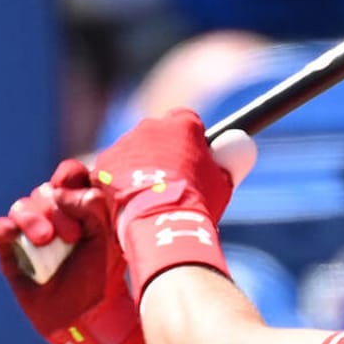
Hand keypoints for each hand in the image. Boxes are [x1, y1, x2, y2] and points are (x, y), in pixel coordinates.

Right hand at [0, 158, 133, 343]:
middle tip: (74, 237)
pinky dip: (3, 229)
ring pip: (21, 206)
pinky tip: (11, 234)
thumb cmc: (102, 275)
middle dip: (58, 210)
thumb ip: (91, 207)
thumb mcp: (106, 238)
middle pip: (45, 191)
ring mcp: (30, 233)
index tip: (76, 192)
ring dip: (33, 219)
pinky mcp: (11, 253)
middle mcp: (54, 215)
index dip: (70, 176)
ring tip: (47, 240)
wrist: (87, 315)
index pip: (70, 174)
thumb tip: (57, 191)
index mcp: (81, 206)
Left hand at [87, 109, 238, 301]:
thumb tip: (240, 147)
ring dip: (142, 170)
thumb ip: (229, 160)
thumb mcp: (224, 181)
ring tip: (152, 200)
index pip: (187, 120)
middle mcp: (150, 126)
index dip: (191, 140)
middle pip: (158, 135)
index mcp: (182, 123)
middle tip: (173, 183)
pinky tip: (133, 205)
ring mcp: (123, 145)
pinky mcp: (103, 165)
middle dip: (164, 153)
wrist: (159, 222)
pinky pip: (115, 172)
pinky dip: (122, 185)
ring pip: (134, 154)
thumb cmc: (197, 201)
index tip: (195, 160)